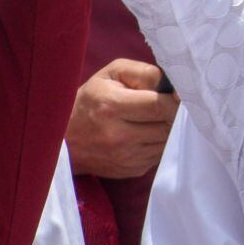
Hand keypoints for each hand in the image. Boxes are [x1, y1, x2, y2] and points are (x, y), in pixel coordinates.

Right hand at [65, 59, 179, 179]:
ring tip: (159, 118)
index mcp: (112, 107)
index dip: (174, 99)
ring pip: (167, 142)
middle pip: (167, 125)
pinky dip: (161, 143)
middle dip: (175, 114)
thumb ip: (144, 73)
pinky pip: (160, 155)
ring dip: (169, 129)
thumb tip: (173, 87)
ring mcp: (125, 158)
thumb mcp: (113, 74)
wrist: (65, 138)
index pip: (159, 105)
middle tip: (172, 105)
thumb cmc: (92, 98)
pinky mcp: (131, 171)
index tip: (178, 94)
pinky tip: (150, 134)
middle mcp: (118, 136)